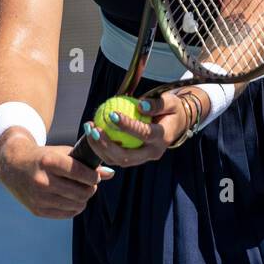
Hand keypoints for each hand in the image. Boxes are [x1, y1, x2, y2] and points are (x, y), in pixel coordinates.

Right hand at [0, 127, 114, 218]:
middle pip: (81, 192)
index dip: (93, 177)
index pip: (81, 173)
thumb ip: (86, 163)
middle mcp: (42, 181)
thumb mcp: (62, 153)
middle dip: (90, 189)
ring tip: (82, 191)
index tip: (94, 177)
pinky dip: (74, 207)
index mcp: (48, 162)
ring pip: (76, 205)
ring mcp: (39, 197)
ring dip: (83, 199)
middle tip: (90, 185)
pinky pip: (66, 214)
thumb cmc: (43, 156)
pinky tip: (72, 199)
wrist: (13, 165)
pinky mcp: (37, 210)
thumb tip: (110, 174)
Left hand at [82, 89, 206, 167]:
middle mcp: (153, 153)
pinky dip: (101, 147)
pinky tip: (91, 131)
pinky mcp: (133, 159)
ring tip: (89, 128)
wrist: (175, 124)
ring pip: (117, 160)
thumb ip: (157, 104)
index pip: (144, 134)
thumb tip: (141, 105)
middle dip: (107, 145)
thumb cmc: (171, 109)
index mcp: (163, 138)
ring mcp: (142, 159)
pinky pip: (114, 157)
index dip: (128, 126)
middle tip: (95, 129)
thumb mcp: (170, 102)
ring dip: (99, 147)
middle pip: (127, 156)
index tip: (112, 114)